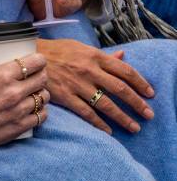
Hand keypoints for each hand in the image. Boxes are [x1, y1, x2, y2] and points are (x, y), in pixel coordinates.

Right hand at [0, 55, 49, 159]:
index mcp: (2, 76)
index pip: (34, 62)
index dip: (38, 60)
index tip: (36, 61)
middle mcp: (15, 92)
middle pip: (43, 78)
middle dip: (41, 75)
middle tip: (34, 77)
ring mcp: (20, 110)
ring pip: (44, 97)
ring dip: (41, 94)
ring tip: (34, 94)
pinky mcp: (20, 126)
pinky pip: (42, 116)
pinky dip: (40, 112)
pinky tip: (35, 110)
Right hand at [37, 39, 154, 133]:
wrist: (30, 58)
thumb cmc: (57, 51)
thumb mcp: (81, 48)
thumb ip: (102, 56)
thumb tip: (122, 57)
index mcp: (95, 56)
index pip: (125, 70)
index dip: (140, 83)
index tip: (150, 93)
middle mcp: (89, 71)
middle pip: (120, 89)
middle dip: (137, 103)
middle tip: (148, 115)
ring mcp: (77, 85)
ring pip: (106, 104)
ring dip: (122, 117)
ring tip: (134, 127)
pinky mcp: (66, 97)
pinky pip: (86, 113)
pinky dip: (99, 123)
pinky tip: (108, 131)